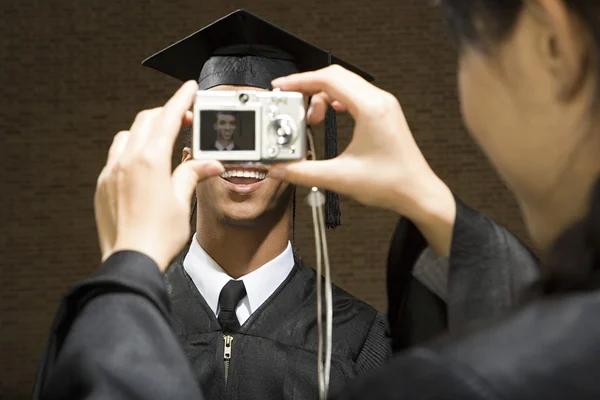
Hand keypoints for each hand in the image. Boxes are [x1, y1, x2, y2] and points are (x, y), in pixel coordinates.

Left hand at [94, 81, 224, 270]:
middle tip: (185, 120)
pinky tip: (143, 166)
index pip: (167, 119)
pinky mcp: (102, 186)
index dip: (181, 100)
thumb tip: (210, 164)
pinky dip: (131, 151)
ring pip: (126, 136)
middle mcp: (125, 161)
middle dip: (166, 114)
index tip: (189, 89)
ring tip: (163, 142)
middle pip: (145, 121)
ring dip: (146, 131)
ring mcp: (110, 173)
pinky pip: (115, 157)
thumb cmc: (158, 237)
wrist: (131, 261)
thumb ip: (192, 174)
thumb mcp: (183, 202)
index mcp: (149, 161)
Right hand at [271, 65, 455, 254]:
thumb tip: (279, 168)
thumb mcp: (340, 179)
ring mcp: (383, 106)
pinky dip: (334, 100)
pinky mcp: (383, 114)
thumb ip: (303, 173)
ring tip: (310, 119)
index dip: (300, 80)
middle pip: (335, 76)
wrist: (417, 193)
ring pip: (344, 84)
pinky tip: (327, 114)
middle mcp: (379, 101)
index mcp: (371, 109)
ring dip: (321, 96)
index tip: (282, 87)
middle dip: (307, 86)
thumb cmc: (391, 184)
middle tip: (289, 103)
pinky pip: (353, 94)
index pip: (328, 79)